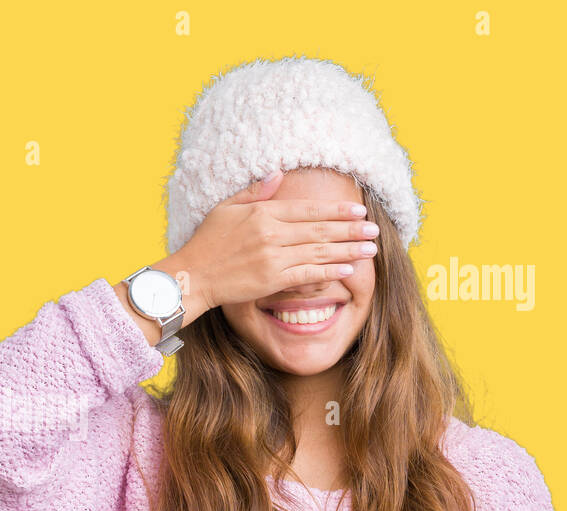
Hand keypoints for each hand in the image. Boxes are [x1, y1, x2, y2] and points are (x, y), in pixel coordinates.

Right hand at [161, 171, 379, 318]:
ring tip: (370, 248)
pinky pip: (308, 274)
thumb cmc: (206, 242)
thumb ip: (255, 192)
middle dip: (351, 229)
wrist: (192, 276)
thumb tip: (279, 174)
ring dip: (348, 249)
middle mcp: (271, 233)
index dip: (336, 210)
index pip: (308, 210)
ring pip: (319, 252)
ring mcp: (272, 258)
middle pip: (320, 230)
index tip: (357, 210)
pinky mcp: (271, 280)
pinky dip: (330, 270)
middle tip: (374, 228)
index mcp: (262, 213)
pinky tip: (348, 268)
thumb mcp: (226, 208)